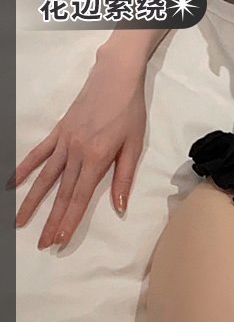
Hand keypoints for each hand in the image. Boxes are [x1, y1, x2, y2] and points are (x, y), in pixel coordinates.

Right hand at [10, 47, 146, 249]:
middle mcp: (76, 152)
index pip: (80, 197)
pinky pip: (38, 154)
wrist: (115, 78)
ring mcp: (64, 142)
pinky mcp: (58, 132)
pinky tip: (11, 184)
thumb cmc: (129, 112)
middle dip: (50, 220)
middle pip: (61, 192)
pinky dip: (24, 169)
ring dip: (32, 201)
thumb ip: (124, 177)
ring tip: (19, 221)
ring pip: (45, 177)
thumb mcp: (134, 145)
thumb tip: (120, 207)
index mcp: (97, 158)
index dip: (69, 220)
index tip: (58, 239)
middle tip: (41, 243)